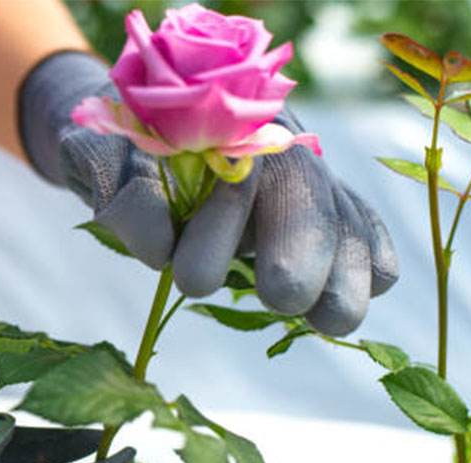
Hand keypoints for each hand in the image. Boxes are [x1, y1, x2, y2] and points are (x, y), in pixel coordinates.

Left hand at [19, 52, 397, 335]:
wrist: (140, 136)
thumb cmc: (120, 155)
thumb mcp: (99, 164)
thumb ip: (125, 199)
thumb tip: (159, 248)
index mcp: (217, 134)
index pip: (233, 181)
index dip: (220, 235)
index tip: (189, 280)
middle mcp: (274, 152)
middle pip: (307, 200)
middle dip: (302, 257)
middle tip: (280, 297)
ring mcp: (305, 180)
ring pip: (346, 222)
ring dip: (345, 277)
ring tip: (330, 321)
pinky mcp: (326, 210)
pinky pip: (367, 232)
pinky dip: (371, 263)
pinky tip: (357, 289)